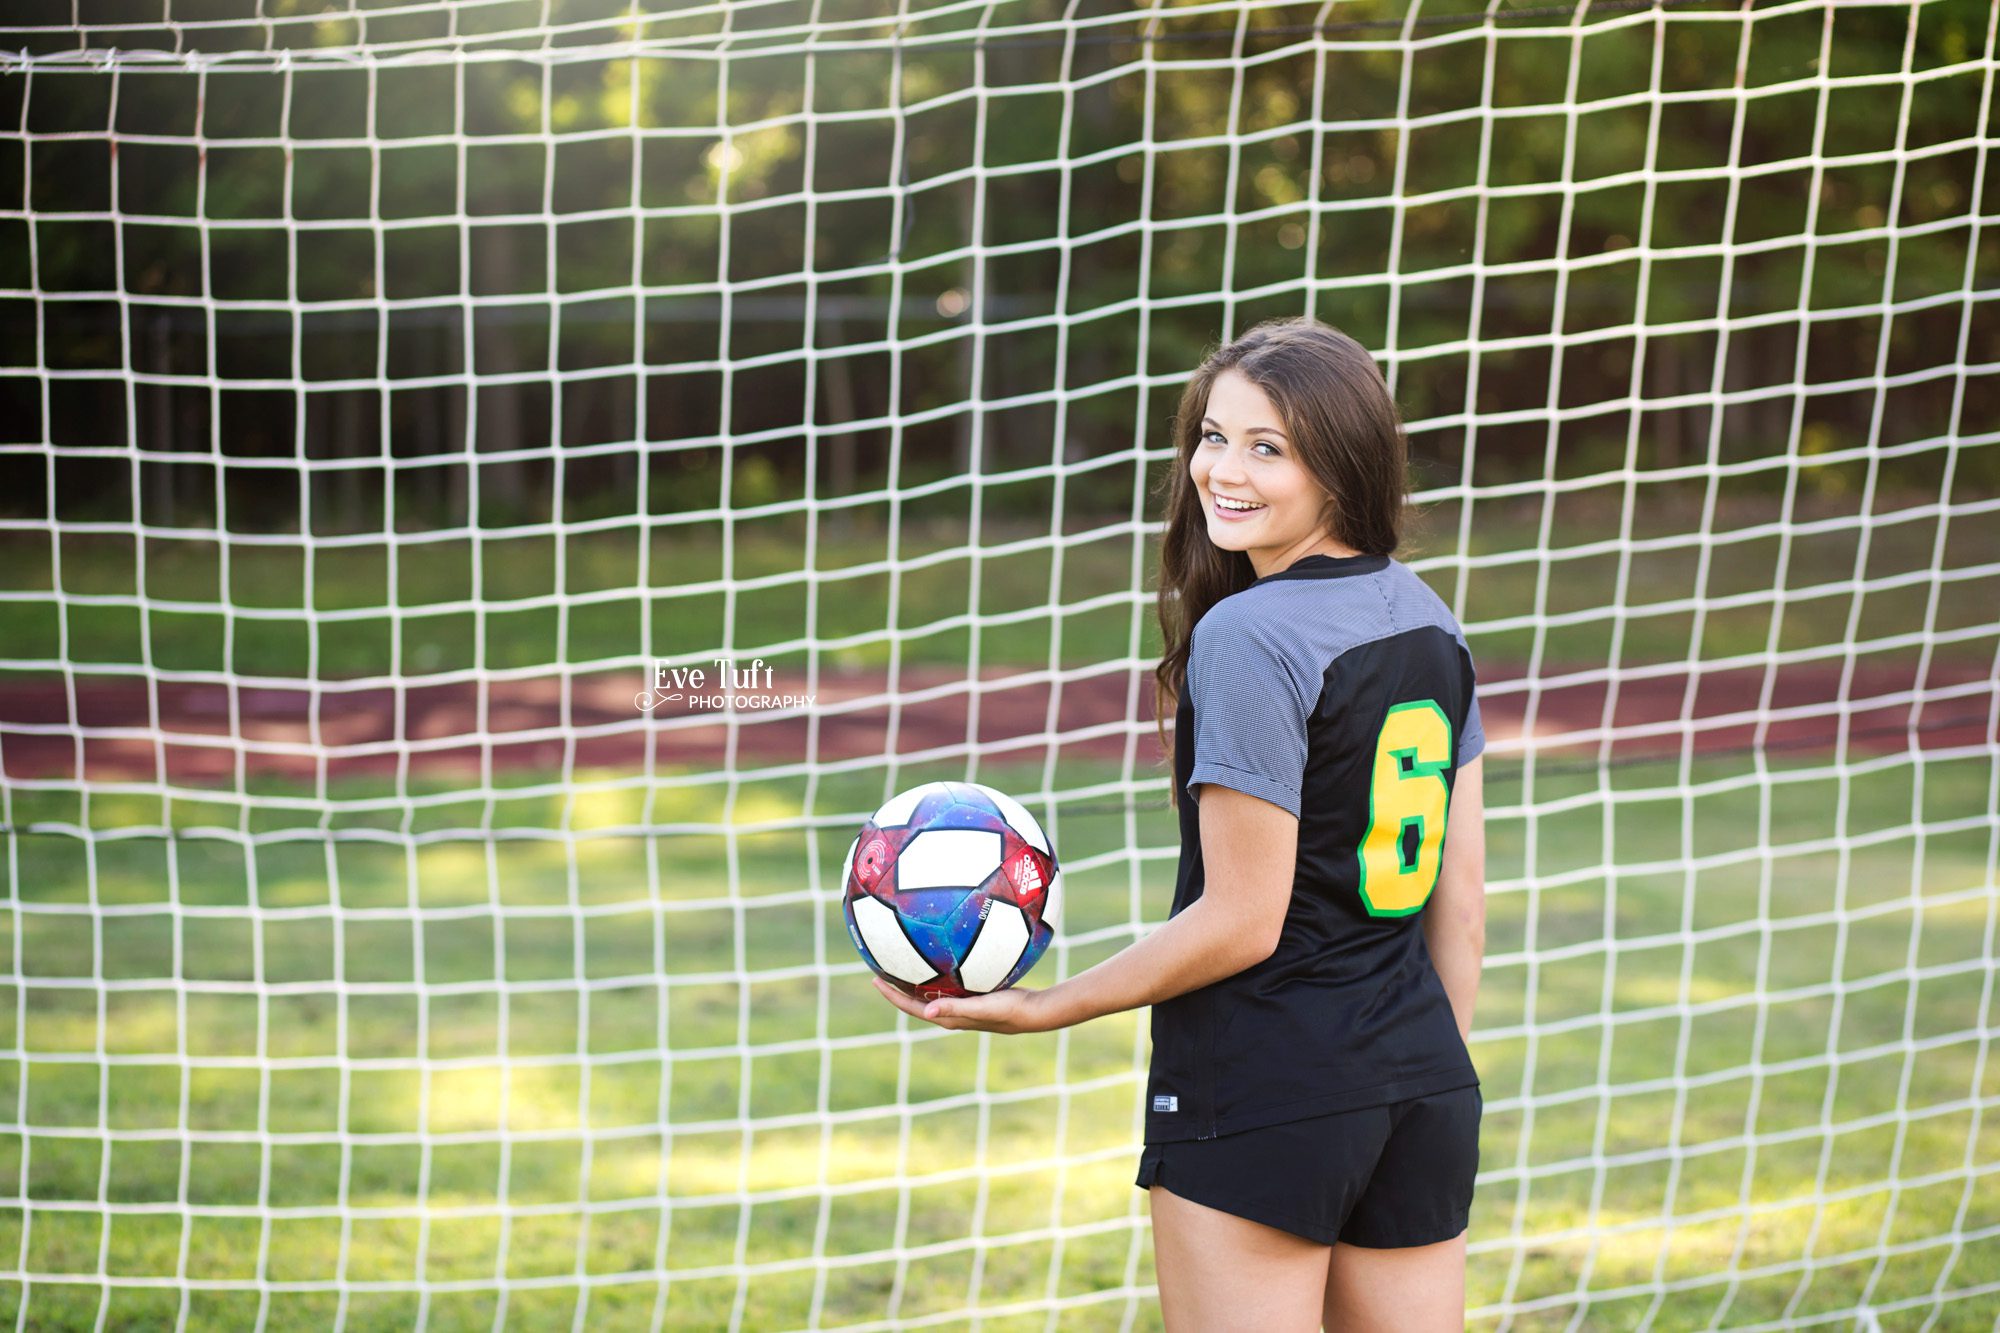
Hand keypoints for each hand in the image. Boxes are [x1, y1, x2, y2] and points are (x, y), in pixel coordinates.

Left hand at [870, 975, 1059, 1033]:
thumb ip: (955, 1007)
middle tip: (879, 969)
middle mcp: (950, 1012)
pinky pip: (945, 985)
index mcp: (947, 1017)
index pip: (910, 1007)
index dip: (891, 995)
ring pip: (929, 993)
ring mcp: (961, 1005)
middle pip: (914, 1001)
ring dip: (913, 982)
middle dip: (896, 987)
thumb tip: (927, 1010)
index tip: (874, 980)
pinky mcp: (972, 996)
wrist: (1033, 1011)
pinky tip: (937, 959)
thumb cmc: (1008, 1010)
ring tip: (900, 964)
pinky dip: (934, 975)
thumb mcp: (981, 1007)